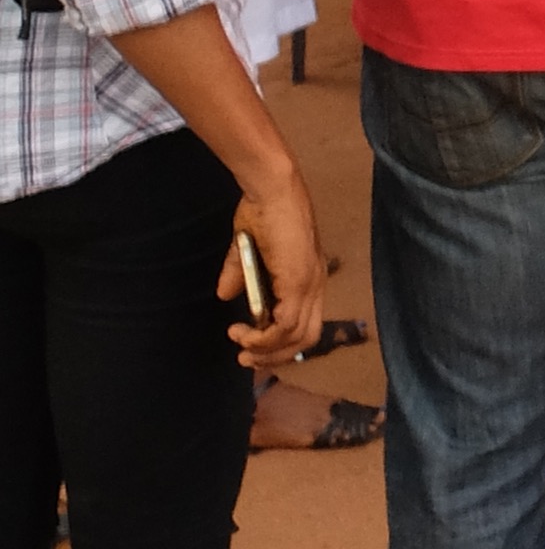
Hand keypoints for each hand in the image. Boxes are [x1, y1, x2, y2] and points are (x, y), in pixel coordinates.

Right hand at [222, 163, 326, 364]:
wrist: (270, 188)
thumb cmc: (261, 210)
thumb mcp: (247, 248)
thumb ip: (238, 274)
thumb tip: (224, 295)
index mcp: (310, 277)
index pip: (307, 324)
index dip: (283, 344)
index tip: (256, 350)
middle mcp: (316, 284)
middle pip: (306, 339)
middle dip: (275, 357)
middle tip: (247, 360)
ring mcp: (310, 284)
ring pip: (296, 337)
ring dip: (265, 350)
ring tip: (241, 347)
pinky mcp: (298, 282)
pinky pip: (285, 325)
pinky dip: (263, 338)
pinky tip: (242, 333)